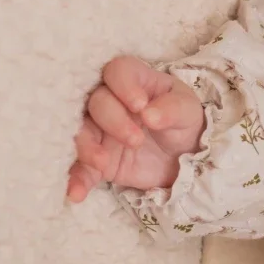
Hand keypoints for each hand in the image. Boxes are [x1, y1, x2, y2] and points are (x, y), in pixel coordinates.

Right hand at [67, 56, 204, 203]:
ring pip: (80, 131)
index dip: (124, 85)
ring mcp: (100, 130)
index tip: (140, 106)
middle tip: (136, 140)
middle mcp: (112, 101)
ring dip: (87, 147)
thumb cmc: (184, 122)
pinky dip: (76, 179)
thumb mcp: (188, 112)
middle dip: (113, 120)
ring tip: (103, 163)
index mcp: (136, 81)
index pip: (119, 71)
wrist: (183, 158)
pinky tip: (76, 193)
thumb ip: (172, 109)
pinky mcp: (96, 159)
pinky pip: (78, 167)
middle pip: (96, 101)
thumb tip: (150, 114)